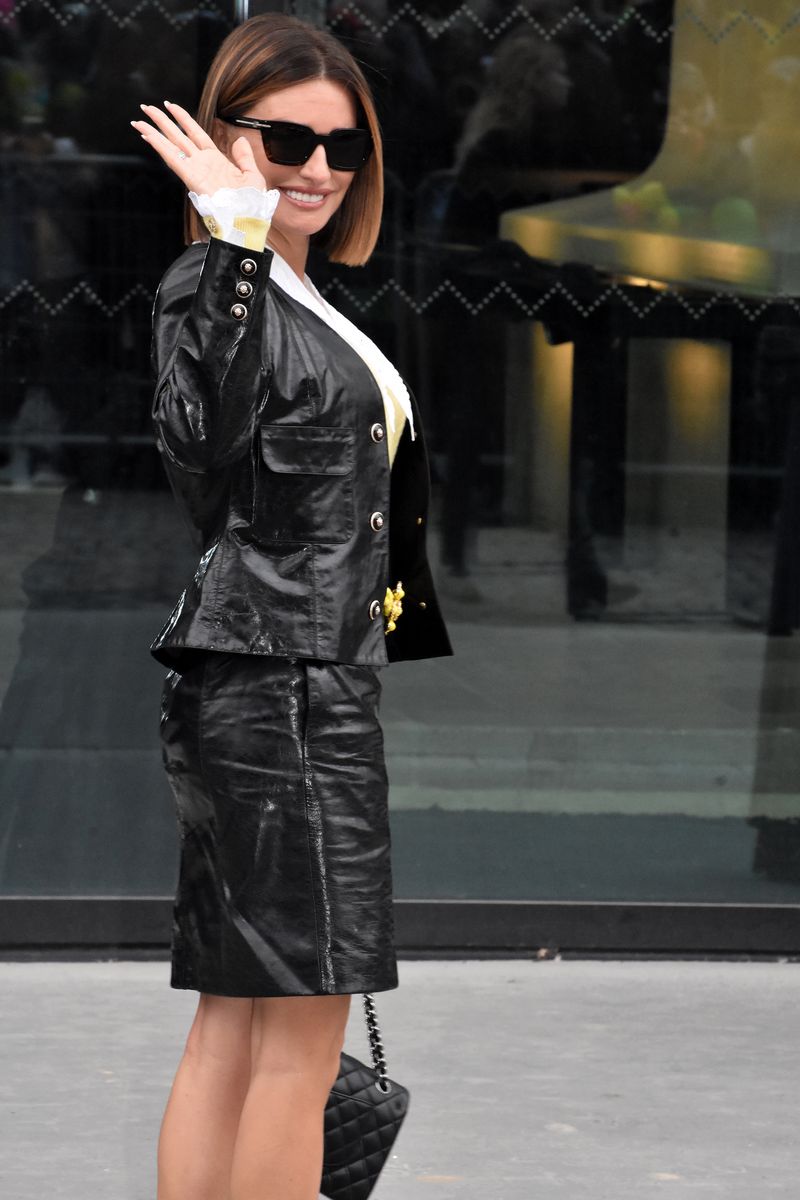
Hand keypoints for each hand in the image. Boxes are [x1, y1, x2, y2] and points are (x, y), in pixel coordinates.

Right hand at [131, 101, 266, 194]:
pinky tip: (148, 136)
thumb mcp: (253, 175)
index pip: (196, 133)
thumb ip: (245, 157)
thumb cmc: (251, 204)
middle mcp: (202, 163)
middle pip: (178, 136)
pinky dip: (160, 146)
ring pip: (171, 145)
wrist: (247, 220)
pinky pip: (173, 159)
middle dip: (162, 121)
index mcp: (216, 160)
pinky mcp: (191, 178)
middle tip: (146, 108)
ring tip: (138, 120)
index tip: (171, 106)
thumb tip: (240, 140)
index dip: (184, 119)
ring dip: (154, 131)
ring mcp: (195, 170)